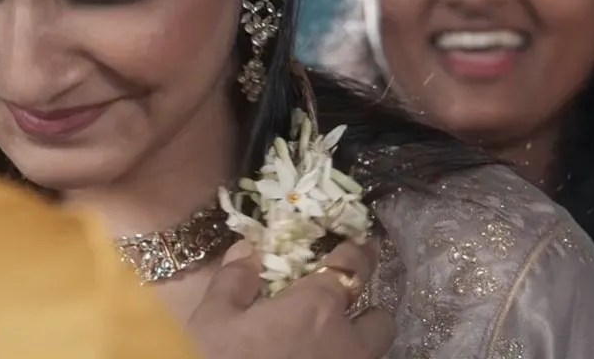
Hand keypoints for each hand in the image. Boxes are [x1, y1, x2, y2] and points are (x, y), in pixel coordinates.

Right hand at [185, 241, 394, 358]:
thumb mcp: (213, 318)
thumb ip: (235, 279)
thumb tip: (249, 252)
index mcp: (317, 307)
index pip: (352, 264)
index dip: (357, 251)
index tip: (358, 244)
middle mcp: (345, 340)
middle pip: (379, 319)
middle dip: (366, 310)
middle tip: (341, 310)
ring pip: (373, 351)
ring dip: (359, 342)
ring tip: (330, 342)